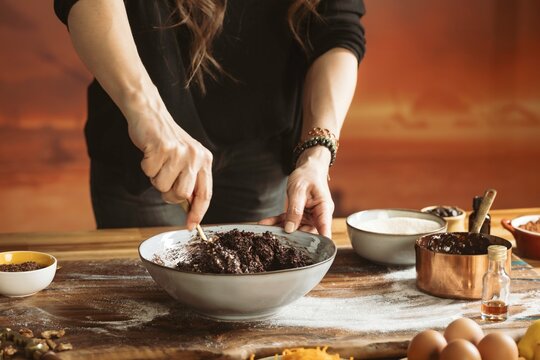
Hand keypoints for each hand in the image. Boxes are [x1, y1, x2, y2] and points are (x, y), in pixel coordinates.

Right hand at [122, 89, 212, 229]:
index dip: (198, 212)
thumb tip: (189, 209)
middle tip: (163, 177)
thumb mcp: (185, 159)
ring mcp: (179, 152)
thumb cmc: (166, 140)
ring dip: (155, 177)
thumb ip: (190, 181)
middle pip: (181, 195)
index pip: (205, 194)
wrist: (150, 114)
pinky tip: (150, 152)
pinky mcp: (162, 148)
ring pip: (163, 186)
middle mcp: (195, 157)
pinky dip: (146, 166)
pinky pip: (150, 172)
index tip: (191, 226)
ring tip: (158, 161)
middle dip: (168, 193)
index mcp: (204, 160)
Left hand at [259, 147, 333, 237]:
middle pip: (308, 233)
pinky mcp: (299, 215)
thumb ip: (295, 210)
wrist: (308, 168)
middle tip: (276, 243)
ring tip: (266, 235)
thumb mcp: (299, 191)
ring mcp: (308, 217)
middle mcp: (317, 216)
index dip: (320, 244)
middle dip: (292, 239)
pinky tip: (265, 224)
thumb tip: (290, 229)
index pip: (324, 231)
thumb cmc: (308, 176)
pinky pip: (287, 221)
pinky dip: (276, 222)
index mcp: (323, 210)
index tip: (312, 255)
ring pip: (295, 229)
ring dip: (280, 231)